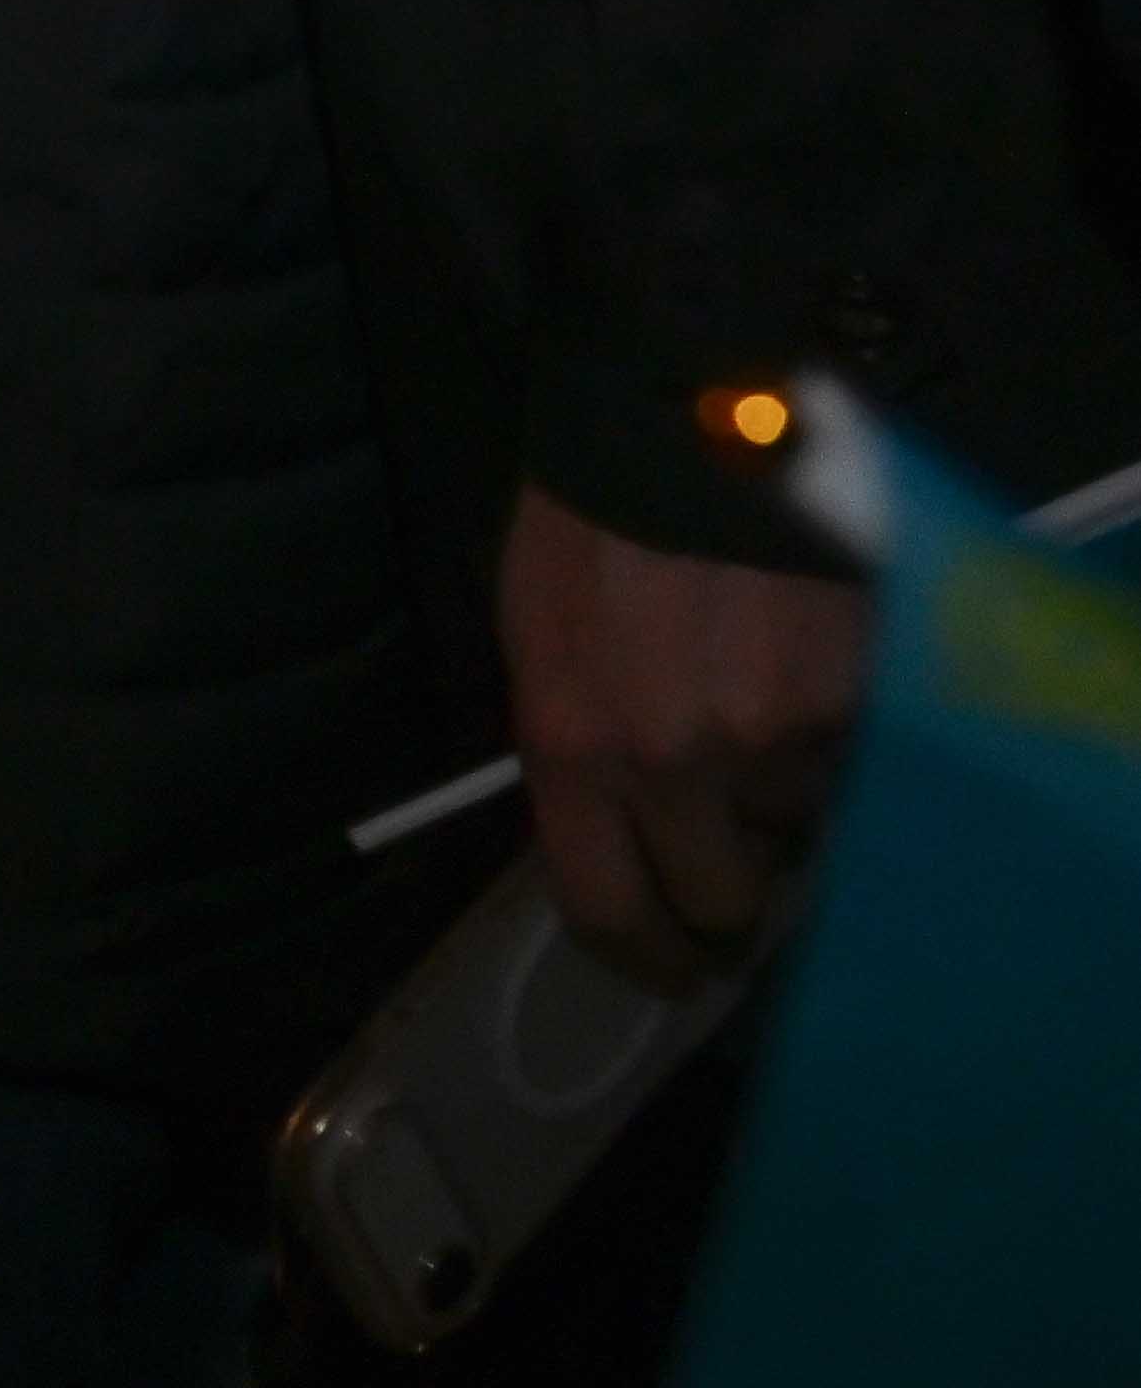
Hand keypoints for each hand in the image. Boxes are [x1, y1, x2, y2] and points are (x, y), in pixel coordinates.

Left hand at [501, 481, 869, 988]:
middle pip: (724, 902)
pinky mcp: (853, 701)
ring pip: (799, 829)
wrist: (689, 419)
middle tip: (736, 862)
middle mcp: (673, 762)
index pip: (608, 909)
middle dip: (730, 892)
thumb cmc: (590, 519)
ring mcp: (773, 736)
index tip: (669, 968)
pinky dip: (837, 744)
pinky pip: (853, 767)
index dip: (644, 957)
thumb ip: (573, 742)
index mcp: (573, 747)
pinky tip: (807, 680)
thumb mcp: (535, 635)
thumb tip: (611, 834)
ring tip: (762, 718)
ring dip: (785, 799)